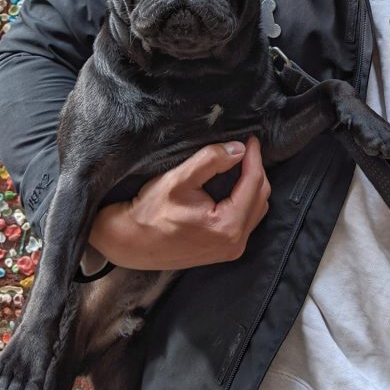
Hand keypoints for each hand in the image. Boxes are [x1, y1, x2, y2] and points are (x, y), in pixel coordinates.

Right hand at [89, 137, 270, 270]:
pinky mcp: (222, 251)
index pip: (254, 184)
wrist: (129, 243)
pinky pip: (245, 220)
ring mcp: (230, 250)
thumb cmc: (149, 213)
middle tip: (245, 149)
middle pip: (260, 198)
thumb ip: (211, 160)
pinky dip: (244, 200)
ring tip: (240, 164)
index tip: (250, 139)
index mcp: (227, 227)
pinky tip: (233, 185)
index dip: (254, 157)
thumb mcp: (179, 179)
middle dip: (255, 170)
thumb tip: (238, 149)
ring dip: (251, 186)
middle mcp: (234, 243)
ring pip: (255, 210)